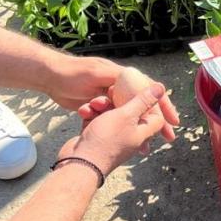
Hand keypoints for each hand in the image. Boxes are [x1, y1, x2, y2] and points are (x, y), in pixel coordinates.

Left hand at [48, 55, 178, 143]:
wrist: (47, 78)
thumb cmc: (71, 75)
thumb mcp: (97, 76)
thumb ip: (119, 82)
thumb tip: (146, 82)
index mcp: (120, 77)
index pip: (148, 90)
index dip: (162, 105)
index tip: (173, 121)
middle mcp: (116, 87)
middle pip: (141, 106)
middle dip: (155, 121)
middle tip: (168, 137)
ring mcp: (106, 98)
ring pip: (127, 116)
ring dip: (136, 129)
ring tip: (145, 146)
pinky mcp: (96, 108)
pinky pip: (111, 120)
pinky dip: (117, 130)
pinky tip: (121, 142)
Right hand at [59, 85, 168, 174]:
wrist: (79, 163)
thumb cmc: (105, 140)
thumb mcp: (127, 116)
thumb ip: (143, 101)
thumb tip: (161, 89)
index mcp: (141, 133)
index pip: (155, 117)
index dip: (150, 103)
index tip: (139, 91)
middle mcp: (128, 137)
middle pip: (129, 112)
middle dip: (117, 100)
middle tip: (110, 91)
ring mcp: (111, 138)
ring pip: (109, 114)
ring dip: (100, 106)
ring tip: (93, 103)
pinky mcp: (95, 138)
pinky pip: (96, 121)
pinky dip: (90, 114)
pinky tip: (84, 111)